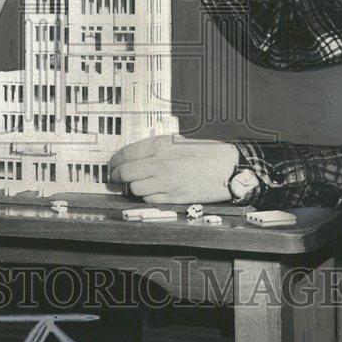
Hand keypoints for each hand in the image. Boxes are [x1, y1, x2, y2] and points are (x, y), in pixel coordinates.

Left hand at [108, 135, 238, 203]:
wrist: (229, 168)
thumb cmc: (207, 154)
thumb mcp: (178, 141)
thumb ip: (157, 148)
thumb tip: (135, 156)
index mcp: (160, 145)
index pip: (125, 154)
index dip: (114, 163)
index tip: (112, 167)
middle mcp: (160, 162)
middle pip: (125, 173)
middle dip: (117, 177)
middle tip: (116, 179)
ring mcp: (166, 181)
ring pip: (135, 189)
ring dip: (133, 188)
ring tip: (138, 184)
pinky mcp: (173, 197)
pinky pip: (149, 199)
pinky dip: (147, 197)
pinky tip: (154, 191)